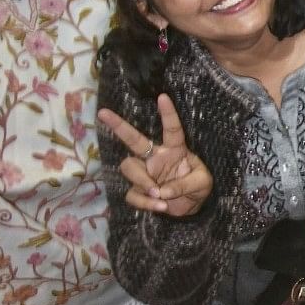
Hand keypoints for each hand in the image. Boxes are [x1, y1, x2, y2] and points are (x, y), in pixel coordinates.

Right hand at [96, 93, 213, 215]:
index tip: (162, 97)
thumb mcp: (201, 183)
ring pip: (129, 167)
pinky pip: (133, 194)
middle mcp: (156, 157)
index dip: (167, 114)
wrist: (191, 208)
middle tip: (103, 112)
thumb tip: (161, 192)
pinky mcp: (139, 190)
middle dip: (118, 125)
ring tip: (159, 194)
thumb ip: (184, 185)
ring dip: (142, 181)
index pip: (172, 129)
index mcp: (175, 149)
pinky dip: (145, 202)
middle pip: (133, 140)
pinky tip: (160, 206)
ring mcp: (145, 173)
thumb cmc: (198, 187)